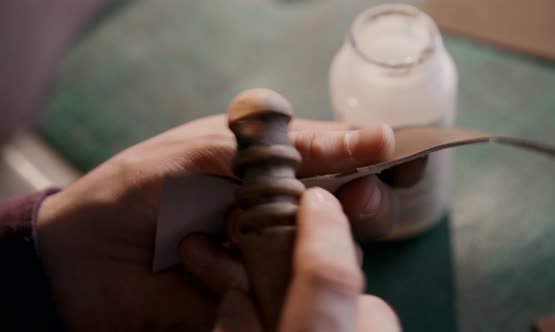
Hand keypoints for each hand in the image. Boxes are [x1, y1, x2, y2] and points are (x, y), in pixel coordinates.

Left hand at [37, 115, 417, 330]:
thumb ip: (286, 147)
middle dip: (347, 208)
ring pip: (320, 256)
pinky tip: (197, 262)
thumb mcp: (205, 152)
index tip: (400, 158)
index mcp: (268, 165)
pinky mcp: (253, 296)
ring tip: (216, 230)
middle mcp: (277, 209)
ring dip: (280, 245)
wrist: (80, 262)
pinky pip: (279, 292)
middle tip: (336, 202)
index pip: (339, 157)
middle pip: (345, 211)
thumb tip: (373, 136)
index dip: (371, 157)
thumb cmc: (139, 189)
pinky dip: (239, 280)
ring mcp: (268, 255)